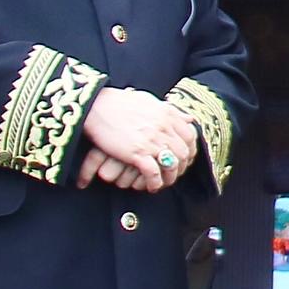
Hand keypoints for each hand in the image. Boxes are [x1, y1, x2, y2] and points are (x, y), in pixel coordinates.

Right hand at [79, 86, 200, 192]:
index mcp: (168, 114)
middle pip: (184, 153)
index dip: (190, 150)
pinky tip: (152, 187)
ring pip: (172, 164)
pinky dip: (155, 182)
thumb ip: (171, 111)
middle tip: (174, 173)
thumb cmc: (120, 102)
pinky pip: (154, 173)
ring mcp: (152, 140)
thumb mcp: (150, 101)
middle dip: (181, 166)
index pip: (190, 136)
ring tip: (164, 182)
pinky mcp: (137, 152)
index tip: (185, 158)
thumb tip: (189, 118)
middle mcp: (164, 127)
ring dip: (170, 177)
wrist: (97, 105)